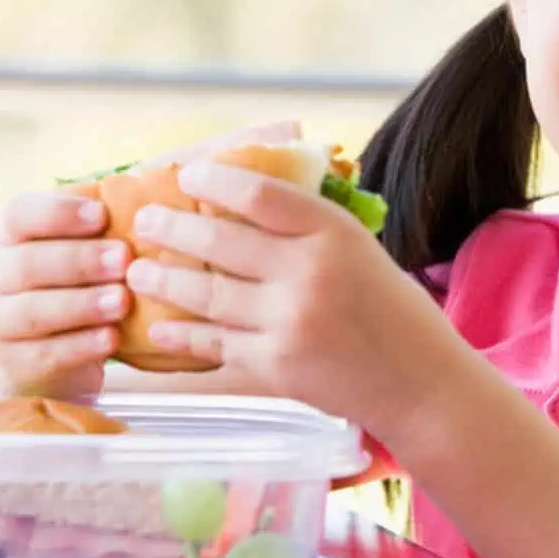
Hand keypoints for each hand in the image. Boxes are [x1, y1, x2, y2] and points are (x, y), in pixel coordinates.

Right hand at [0, 119, 303, 397]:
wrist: (45, 354)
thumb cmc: (82, 282)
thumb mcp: (90, 244)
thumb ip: (119, 213)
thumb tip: (184, 169)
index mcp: (12, 235)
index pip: (20, 213)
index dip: (57, 212)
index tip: (100, 213)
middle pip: (26, 264)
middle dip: (77, 260)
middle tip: (123, 258)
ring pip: (33, 311)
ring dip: (81, 304)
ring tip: (122, 301)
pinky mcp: (14, 364)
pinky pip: (44, 354)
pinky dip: (80, 346)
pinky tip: (111, 340)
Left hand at [121, 159, 464, 440]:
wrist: (421, 382)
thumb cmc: (392, 310)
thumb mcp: (360, 250)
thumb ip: (307, 228)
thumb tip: (236, 201)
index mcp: (334, 233)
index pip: (258, 192)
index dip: (213, 178)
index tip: (185, 175)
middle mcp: (308, 273)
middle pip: (220, 240)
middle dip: (172, 228)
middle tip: (144, 221)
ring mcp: (288, 323)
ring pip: (206, 294)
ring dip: (163, 281)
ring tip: (137, 270)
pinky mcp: (275, 368)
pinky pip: (213, 345)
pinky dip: (181, 336)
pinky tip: (158, 328)